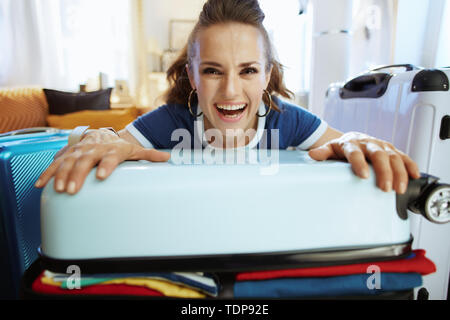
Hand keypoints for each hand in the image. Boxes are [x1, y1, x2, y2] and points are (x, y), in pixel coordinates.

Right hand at [35, 129, 169, 193]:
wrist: (102, 134)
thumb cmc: (120, 147)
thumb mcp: (136, 150)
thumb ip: (150, 156)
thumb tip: (169, 158)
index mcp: (112, 149)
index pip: (110, 157)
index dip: (106, 165)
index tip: (102, 176)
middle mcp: (94, 149)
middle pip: (85, 161)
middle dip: (78, 174)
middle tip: (73, 190)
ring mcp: (79, 151)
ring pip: (68, 161)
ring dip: (62, 175)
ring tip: (59, 189)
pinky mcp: (67, 154)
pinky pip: (55, 163)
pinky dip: (47, 172)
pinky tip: (40, 184)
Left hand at [308, 132, 420, 193]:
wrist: (350, 140)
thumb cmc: (340, 149)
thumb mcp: (329, 150)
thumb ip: (322, 154)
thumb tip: (312, 155)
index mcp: (351, 143)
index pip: (355, 152)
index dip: (359, 163)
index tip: (363, 175)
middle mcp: (368, 143)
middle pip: (378, 155)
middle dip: (383, 171)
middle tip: (385, 188)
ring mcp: (381, 146)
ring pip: (394, 156)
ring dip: (399, 172)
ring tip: (399, 189)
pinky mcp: (392, 150)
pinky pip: (403, 156)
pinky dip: (410, 165)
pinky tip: (414, 175)